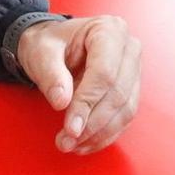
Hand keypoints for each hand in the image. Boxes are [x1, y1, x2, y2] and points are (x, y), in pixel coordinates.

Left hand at [15, 15, 140, 153]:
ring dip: (99, 133)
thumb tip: (61, 101)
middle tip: (67, 141)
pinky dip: (105, 134)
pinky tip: (85, 143)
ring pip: (125, 109)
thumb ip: (50, 73)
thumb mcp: (41, 51)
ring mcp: (133, 69)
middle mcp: (128, 47)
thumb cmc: (49, 43)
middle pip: (118, 93)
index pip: (104, 72)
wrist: (54, 46)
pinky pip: (124, 117)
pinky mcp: (131, 89)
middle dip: (92, 123)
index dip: (88, 102)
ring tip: (72, 144)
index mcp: (108, 30)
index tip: (70, 127)